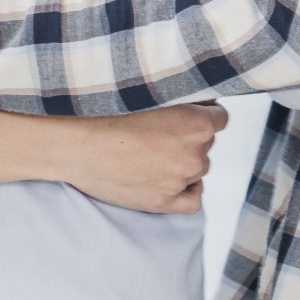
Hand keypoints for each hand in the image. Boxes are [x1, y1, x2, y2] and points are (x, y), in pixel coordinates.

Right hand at [53, 101, 228, 214]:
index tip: (187, 118)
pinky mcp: (165, 202)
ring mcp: (181, 180)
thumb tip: (205, 105)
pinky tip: (170, 182)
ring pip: (197, 171)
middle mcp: (194, 153)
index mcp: (195, 124)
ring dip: (183, 164)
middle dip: (189, 141)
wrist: (79, 147)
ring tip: (152, 156)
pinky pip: (193, 200)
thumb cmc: (108, 118)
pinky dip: (187, 191)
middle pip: (206, 146)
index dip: (204, 116)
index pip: (220, 119)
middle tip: (159, 137)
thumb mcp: (152, 97)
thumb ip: (183, 102)